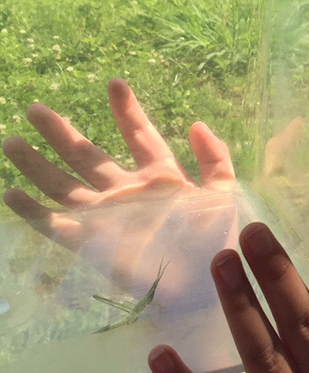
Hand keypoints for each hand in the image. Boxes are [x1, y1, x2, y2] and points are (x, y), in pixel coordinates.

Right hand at [2, 78, 237, 303]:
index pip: (139, 136)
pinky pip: (55, 224)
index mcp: (161, 177)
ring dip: (37, 164)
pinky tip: (10, 194)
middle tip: (35, 108)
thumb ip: (215, 159)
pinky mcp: (93, 243)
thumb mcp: (223, 195)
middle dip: (61, 132)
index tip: (114, 83)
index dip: (127, 111)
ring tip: (11, 141)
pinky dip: (32, 211)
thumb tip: (197, 123)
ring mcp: (107, 216)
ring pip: (64, 184)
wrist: (204, 289)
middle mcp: (127, 192)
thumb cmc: (216, 245)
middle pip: (88, 155)